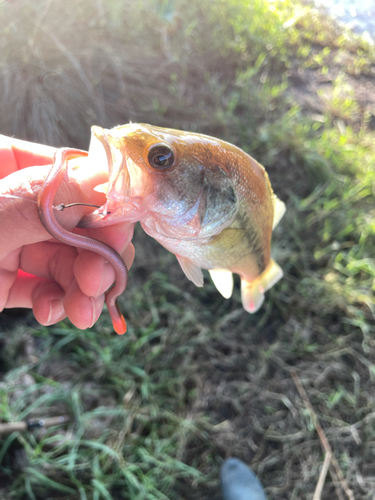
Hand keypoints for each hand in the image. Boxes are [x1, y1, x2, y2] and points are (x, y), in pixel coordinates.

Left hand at [0, 135, 134, 329]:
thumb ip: (47, 197)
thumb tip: (111, 170)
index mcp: (2, 168)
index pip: (68, 171)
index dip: (100, 202)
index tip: (118, 233)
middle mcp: (11, 202)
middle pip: (75, 221)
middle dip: (93, 256)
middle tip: (98, 282)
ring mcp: (10, 240)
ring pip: (66, 258)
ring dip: (82, 288)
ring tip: (82, 312)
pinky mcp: (5, 278)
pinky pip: (43, 285)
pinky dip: (55, 302)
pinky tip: (52, 311)